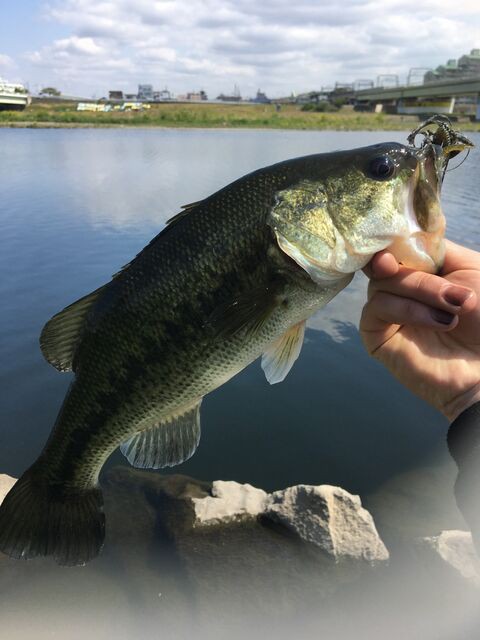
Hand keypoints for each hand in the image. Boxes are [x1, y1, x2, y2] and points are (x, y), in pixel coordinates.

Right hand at [360, 240, 479, 420]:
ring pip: (382, 283)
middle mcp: (400, 287)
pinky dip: (408, 310)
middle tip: (454, 295)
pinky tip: (438, 324)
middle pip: (387, 261)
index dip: (396, 240)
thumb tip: (402, 237)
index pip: (396, 244)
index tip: (406, 242)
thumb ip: (435, 249)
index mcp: (421, 269)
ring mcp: (388, 312)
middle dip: (420, 274)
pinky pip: (376, 308)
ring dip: (421, 292)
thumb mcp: (470, 270)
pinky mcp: (377, 335)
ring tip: (453, 313)